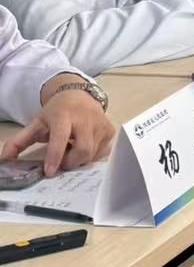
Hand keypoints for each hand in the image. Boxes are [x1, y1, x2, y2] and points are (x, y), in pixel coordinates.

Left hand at [0, 78, 116, 175]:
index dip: (55, 156)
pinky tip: (83, 148)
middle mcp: (85, 118)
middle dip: (70, 162)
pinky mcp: (110, 130)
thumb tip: (4, 160)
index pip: (60, 138)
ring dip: (80, 160)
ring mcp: (101, 124)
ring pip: (93, 153)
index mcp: (64, 115)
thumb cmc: (56, 112)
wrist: (78, 95)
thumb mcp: (36, 123)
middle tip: (61, 164)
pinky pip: (102, 152)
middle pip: (83, 149)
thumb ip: (19, 141)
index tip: (49, 172)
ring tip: (71, 153)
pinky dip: (91, 156)